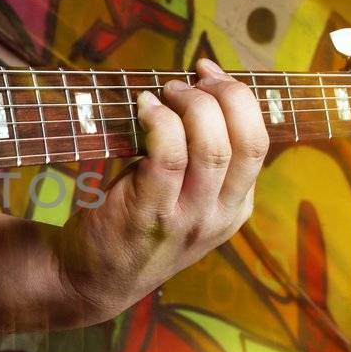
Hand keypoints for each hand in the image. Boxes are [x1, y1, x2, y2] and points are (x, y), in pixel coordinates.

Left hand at [56, 58, 268, 322]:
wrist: (92, 278)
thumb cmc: (136, 224)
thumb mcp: (186, 202)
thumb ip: (200, 160)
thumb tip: (198, 89)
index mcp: (234, 207)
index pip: (258, 143)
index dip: (239, 98)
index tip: (210, 73)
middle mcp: (218, 215)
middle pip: (246, 141)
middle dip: (223, 96)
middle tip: (187, 80)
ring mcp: (187, 218)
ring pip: (211, 146)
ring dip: (191, 105)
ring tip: (165, 92)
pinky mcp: (150, 214)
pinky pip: (168, 156)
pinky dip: (159, 121)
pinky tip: (143, 108)